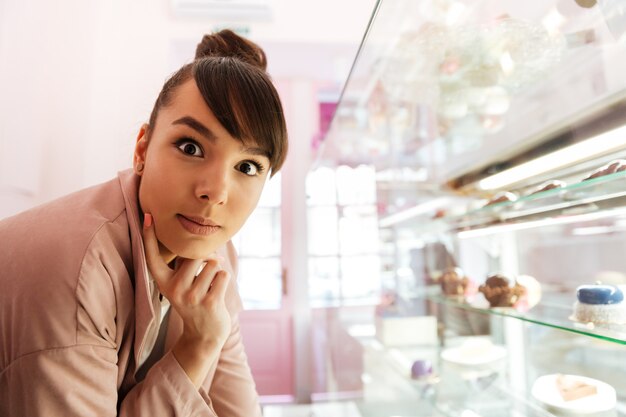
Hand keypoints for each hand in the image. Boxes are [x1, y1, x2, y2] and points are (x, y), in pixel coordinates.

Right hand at [142, 213, 231, 385]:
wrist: (205, 334)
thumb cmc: (195, 300)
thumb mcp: (182, 283)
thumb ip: (184, 263)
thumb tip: (201, 238)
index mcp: (163, 282)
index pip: (153, 256)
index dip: (149, 236)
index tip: (148, 215)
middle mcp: (173, 289)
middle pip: (194, 255)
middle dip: (206, 257)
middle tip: (208, 267)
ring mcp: (191, 297)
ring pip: (212, 264)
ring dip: (217, 271)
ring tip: (211, 284)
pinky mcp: (209, 302)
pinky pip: (223, 275)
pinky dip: (224, 280)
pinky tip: (217, 293)